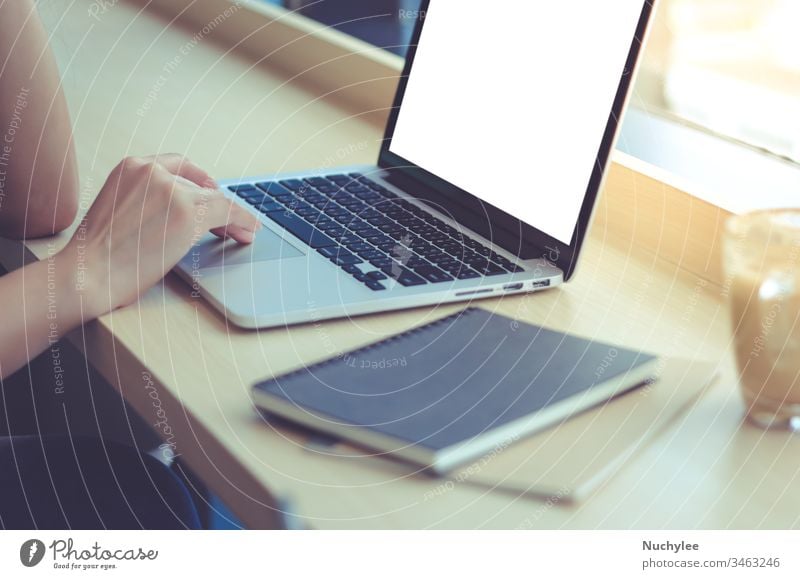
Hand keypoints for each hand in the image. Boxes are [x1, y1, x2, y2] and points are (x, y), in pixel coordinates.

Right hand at [60, 154, 260, 316]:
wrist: (88, 273)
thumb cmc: (98, 256)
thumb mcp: (118, 211)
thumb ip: (146, 201)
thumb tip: (179, 213)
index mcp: (131, 166)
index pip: (178, 166)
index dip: (200, 182)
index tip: (212, 194)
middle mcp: (152, 170)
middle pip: (200, 184)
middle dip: (216, 205)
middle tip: (229, 222)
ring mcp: (171, 189)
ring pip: (217, 199)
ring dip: (232, 217)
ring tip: (243, 232)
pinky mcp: (188, 211)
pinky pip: (228, 210)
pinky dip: (243, 221)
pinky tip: (249, 230)